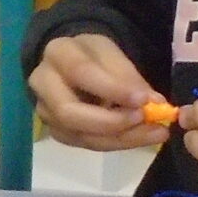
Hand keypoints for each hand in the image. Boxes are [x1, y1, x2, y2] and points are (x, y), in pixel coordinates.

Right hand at [29, 34, 169, 151]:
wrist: (73, 64)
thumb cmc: (94, 55)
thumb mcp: (112, 53)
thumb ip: (129, 76)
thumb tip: (154, 103)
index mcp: (57, 53)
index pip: (81, 72)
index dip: (112, 89)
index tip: (144, 100)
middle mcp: (43, 84)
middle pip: (69, 112)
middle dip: (111, 121)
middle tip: (145, 119)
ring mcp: (46, 112)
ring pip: (80, 135)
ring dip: (120, 138)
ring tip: (154, 132)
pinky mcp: (58, 131)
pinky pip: (87, 144)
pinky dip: (116, 143)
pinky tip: (140, 136)